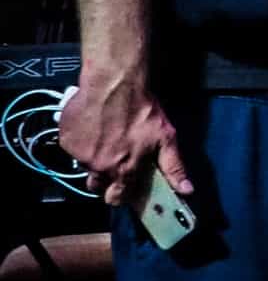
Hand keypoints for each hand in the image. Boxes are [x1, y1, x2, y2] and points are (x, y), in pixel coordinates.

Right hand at [58, 73, 188, 212]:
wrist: (114, 84)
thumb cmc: (142, 109)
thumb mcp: (166, 137)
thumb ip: (174, 166)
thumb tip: (187, 190)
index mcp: (124, 169)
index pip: (117, 196)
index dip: (119, 196)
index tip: (120, 193)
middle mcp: (99, 166)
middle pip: (98, 183)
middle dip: (105, 177)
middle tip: (114, 160)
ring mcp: (80, 154)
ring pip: (85, 165)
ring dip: (94, 157)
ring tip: (106, 138)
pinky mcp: (66, 140)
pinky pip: (73, 149)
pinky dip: (81, 142)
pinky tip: (93, 128)